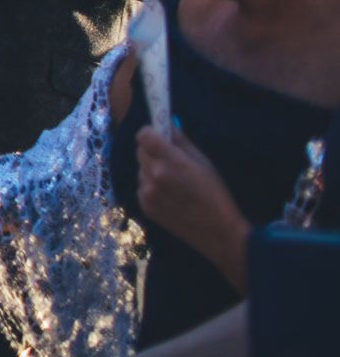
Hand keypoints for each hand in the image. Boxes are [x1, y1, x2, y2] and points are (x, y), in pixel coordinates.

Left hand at [136, 125, 248, 283]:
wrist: (217, 233)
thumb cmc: (216, 194)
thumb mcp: (203, 162)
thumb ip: (181, 141)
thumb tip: (167, 123)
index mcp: (169, 161)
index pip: (143, 135)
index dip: (151, 133)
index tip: (160, 136)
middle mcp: (153, 175)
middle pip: (140, 150)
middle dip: (152, 150)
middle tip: (171, 159)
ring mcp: (146, 192)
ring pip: (141, 169)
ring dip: (152, 169)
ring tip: (174, 182)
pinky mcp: (144, 206)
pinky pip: (142, 186)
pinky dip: (151, 186)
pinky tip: (171, 196)